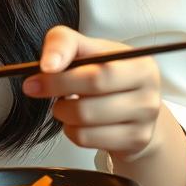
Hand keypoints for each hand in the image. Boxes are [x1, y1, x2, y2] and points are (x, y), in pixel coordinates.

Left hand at [23, 26, 162, 160]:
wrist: (136, 110)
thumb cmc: (108, 74)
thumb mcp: (90, 49)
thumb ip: (64, 44)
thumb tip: (48, 66)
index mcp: (139, 63)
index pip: (97, 72)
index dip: (64, 74)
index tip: (40, 72)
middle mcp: (148, 92)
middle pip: (90, 96)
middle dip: (56, 90)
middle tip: (37, 87)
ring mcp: (144, 120)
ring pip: (84, 120)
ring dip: (62, 111)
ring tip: (65, 103)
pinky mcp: (135, 141)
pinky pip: (86, 139)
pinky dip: (71, 130)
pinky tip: (77, 121)